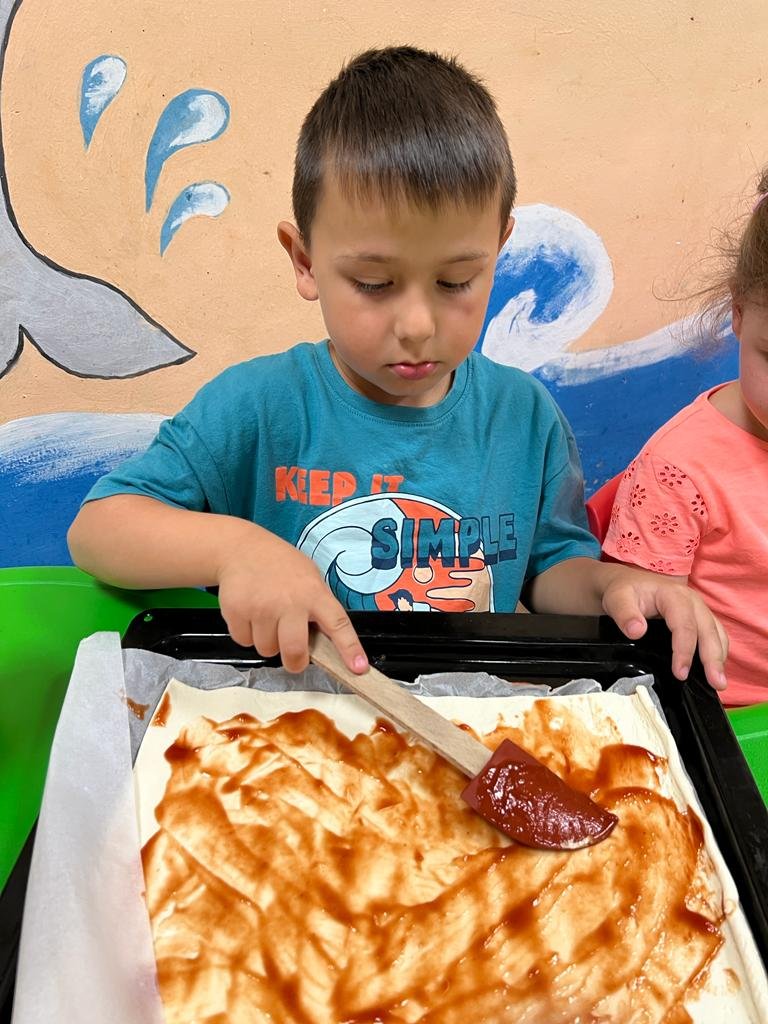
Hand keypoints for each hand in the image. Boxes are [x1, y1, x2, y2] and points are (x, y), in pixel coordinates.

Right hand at [216, 531, 368, 675]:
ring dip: (267, 642)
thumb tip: (326, 643)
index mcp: (314, 593)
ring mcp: (261, 607)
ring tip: (267, 617)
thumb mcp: (309, 577)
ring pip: (266, 650)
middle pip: (294, 652)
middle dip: (294, 662)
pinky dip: (247, 634)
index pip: (338, 624)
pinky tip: (250, 613)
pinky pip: (244, 641)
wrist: (241, 549)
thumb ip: (318, 607)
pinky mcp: (237, 611)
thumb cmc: (280, 566)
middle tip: (294, 655)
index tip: (358, 668)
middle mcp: (289, 601)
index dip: (349, 649)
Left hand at [600, 567, 727, 691]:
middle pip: (708, 630)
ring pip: (717, 634)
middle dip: (713, 658)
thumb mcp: (617, 599)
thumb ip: (624, 614)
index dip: (684, 650)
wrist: (631, 584)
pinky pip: (716, 635)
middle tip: (716, 684)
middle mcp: (692, 601)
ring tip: (719, 683)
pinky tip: (714, 670)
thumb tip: (637, 631)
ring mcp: (699, 610)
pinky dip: (718, 653)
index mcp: (673, 595)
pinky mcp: (701, 619)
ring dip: (720, 658)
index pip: (684, 625)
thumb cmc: (626, 592)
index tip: (680, 673)